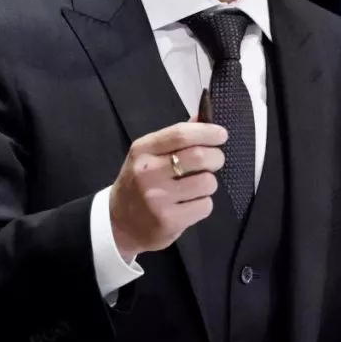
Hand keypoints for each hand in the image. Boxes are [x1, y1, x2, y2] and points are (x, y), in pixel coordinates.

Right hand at [109, 117, 226, 260]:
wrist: (119, 224)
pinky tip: (189, 205)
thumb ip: (175, 138)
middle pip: (199, 156)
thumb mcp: (148, 155)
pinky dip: (203, 204)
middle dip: (216, 157)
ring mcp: (158, 198)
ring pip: (206, 182)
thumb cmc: (138, 183)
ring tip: (196, 186)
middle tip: (214, 161)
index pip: (181, 134)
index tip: (221, 134)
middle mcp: (148, 172)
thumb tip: (202, 117)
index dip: (207, 132)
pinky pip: (205, 206)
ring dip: (209, 183)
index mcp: (143, 150)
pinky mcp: (169, 220)